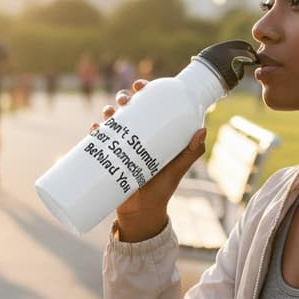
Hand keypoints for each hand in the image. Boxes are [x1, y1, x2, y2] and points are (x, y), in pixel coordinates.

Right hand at [95, 80, 206, 242]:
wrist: (142, 212)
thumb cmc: (163, 189)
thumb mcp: (178, 169)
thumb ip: (192, 152)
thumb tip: (202, 129)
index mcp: (156, 132)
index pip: (150, 105)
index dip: (144, 91)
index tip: (140, 85)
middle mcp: (138, 135)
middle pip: (129, 109)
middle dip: (123, 98)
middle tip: (123, 101)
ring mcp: (122, 146)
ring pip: (112, 121)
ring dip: (107, 112)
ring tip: (108, 114)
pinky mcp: (109, 158)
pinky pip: (98, 141)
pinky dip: (95, 132)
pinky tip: (95, 129)